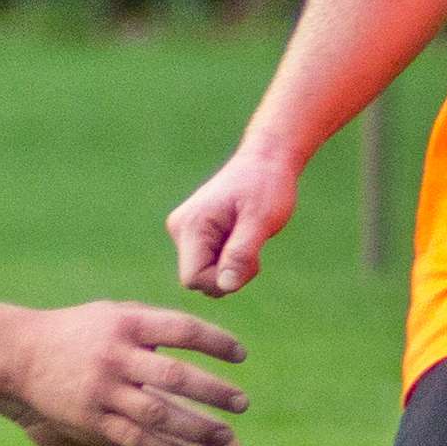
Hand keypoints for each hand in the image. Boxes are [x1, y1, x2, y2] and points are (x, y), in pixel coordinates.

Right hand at [0, 301, 248, 445]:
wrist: (17, 355)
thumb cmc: (75, 332)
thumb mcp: (112, 314)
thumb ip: (153, 323)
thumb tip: (204, 333)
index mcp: (126, 323)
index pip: (183, 330)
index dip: (216, 342)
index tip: (241, 356)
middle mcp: (115, 356)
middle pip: (176, 376)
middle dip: (214, 392)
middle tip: (242, 404)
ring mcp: (102, 391)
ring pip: (159, 415)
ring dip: (197, 430)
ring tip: (224, 441)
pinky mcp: (91, 420)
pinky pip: (137, 440)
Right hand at [164, 146, 308, 295]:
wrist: (266, 159)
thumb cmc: (266, 185)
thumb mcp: (260, 220)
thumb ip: (241, 253)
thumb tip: (225, 286)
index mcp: (191, 226)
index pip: (194, 279)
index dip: (223, 280)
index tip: (249, 258)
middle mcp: (180, 229)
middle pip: (197, 279)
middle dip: (228, 273)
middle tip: (253, 245)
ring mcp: (185, 231)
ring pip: (204, 273)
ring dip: (230, 266)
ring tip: (248, 237)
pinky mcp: (194, 233)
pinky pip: (208, 262)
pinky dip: (228, 258)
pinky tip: (241, 236)